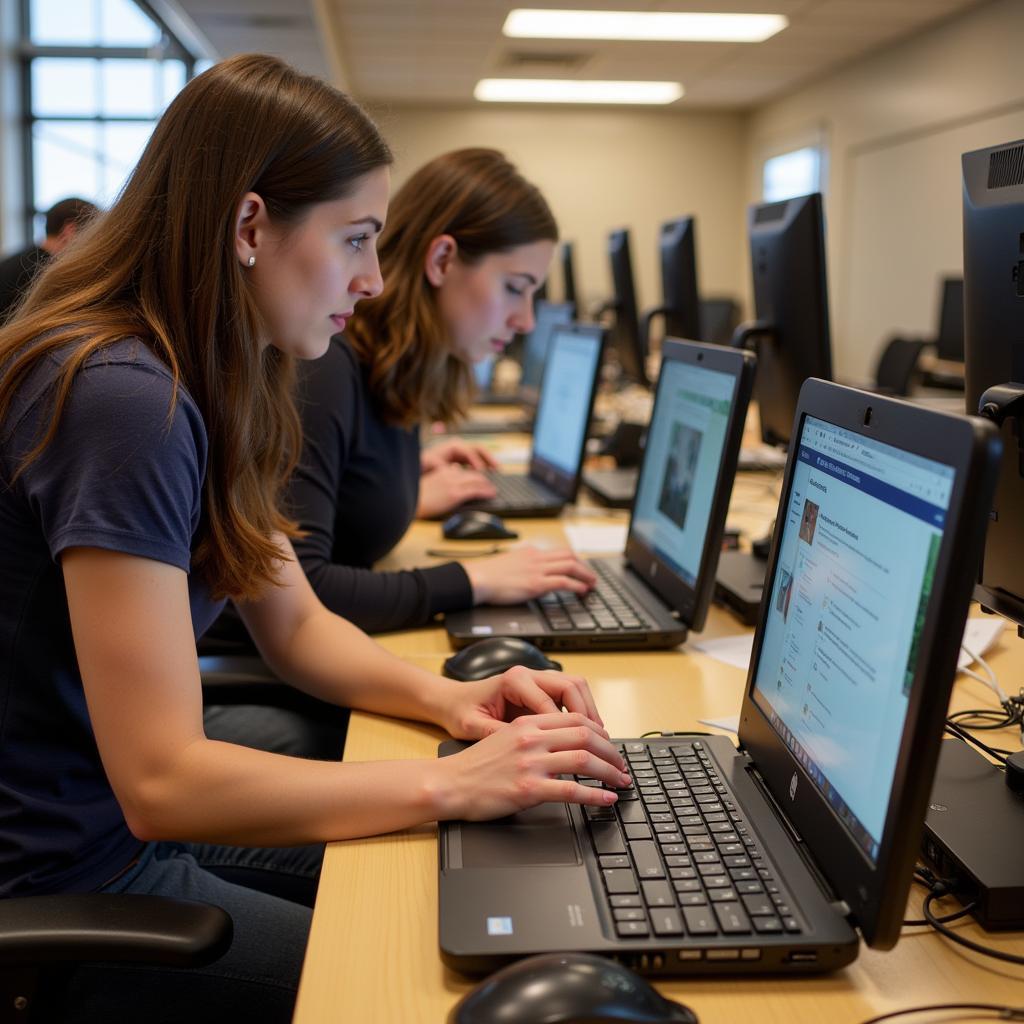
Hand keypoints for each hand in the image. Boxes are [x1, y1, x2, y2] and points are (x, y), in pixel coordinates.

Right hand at [416, 463, 495, 518]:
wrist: (408, 503)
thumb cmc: (416, 498)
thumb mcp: (430, 485)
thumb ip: (440, 481)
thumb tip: (450, 480)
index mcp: (442, 471)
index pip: (463, 471)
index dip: (474, 475)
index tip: (481, 480)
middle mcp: (449, 474)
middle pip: (473, 474)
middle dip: (484, 479)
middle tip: (491, 485)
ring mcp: (453, 483)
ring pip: (477, 480)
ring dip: (487, 485)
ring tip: (493, 490)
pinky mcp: (455, 493)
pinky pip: (475, 490)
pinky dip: (486, 491)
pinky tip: (491, 493)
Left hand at [421, 438, 498, 473]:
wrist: (422, 465)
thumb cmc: (423, 464)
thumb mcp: (428, 462)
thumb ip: (438, 464)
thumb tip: (448, 468)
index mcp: (453, 446)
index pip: (469, 451)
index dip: (476, 460)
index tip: (480, 470)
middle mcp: (460, 447)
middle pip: (479, 449)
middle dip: (488, 458)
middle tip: (497, 468)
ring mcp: (463, 453)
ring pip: (480, 455)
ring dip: (489, 462)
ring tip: (497, 471)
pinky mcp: (465, 460)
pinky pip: (478, 462)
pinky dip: (484, 467)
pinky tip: (489, 474)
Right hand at [431, 712, 630, 820]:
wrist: (450, 783)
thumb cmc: (476, 765)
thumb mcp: (505, 737)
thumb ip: (534, 734)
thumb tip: (565, 744)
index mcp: (527, 723)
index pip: (575, 719)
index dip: (600, 732)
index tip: (610, 745)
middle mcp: (531, 738)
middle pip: (585, 736)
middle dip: (611, 752)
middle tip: (622, 766)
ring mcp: (531, 763)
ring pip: (584, 760)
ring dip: (609, 772)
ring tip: (620, 782)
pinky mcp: (528, 788)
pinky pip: (571, 790)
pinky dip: (594, 794)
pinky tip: (605, 798)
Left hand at [440, 663, 602, 738]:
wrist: (451, 700)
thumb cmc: (460, 712)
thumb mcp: (473, 727)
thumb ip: (497, 735)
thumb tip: (521, 752)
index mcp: (513, 680)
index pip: (551, 702)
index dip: (567, 727)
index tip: (579, 749)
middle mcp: (529, 674)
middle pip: (572, 686)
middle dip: (588, 714)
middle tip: (600, 741)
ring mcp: (537, 678)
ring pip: (576, 686)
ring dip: (589, 711)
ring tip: (599, 738)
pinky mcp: (540, 687)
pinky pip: (570, 694)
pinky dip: (581, 711)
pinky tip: (585, 734)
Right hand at [464, 546, 596, 603]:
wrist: (477, 579)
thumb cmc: (487, 575)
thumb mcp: (508, 563)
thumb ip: (522, 564)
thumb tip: (528, 573)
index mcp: (530, 552)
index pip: (558, 551)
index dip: (574, 559)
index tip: (580, 567)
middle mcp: (536, 557)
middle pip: (569, 555)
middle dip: (584, 566)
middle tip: (591, 576)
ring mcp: (537, 569)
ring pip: (571, 565)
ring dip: (585, 575)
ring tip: (592, 584)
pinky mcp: (536, 583)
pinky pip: (563, 581)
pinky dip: (577, 585)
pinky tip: (582, 591)